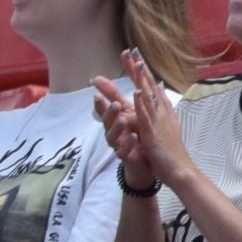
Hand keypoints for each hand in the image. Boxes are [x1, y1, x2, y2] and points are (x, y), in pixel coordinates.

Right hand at [91, 73, 152, 188]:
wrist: (145, 163)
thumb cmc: (139, 136)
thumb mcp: (134, 115)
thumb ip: (129, 99)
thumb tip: (127, 79)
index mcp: (119, 117)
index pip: (109, 101)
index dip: (103, 91)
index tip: (96, 80)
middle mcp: (115, 130)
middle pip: (107, 119)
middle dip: (109, 111)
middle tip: (115, 103)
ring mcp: (118, 143)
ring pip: (112, 135)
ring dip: (116, 126)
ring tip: (122, 119)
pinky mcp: (125, 156)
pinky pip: (123, 151)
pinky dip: (128, 143)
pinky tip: (133, 136)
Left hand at [93, 51, 190, 188]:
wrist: (180, 170)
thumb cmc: (172, 151)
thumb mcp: (167, 124)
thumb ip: (162, 106)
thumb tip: (159, 89)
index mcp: (163, 110)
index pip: (151, 85)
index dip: (142, 70)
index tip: (134, 54)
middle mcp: (161, 112)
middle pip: (149, 85)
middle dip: (140, 68)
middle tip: (131, 50)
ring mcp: (158, 121)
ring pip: (148, 96)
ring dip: (141, 79)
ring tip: (135, 62)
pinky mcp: (153, 133)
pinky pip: (146, 116)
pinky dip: (142, 103)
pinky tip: (136, 91)